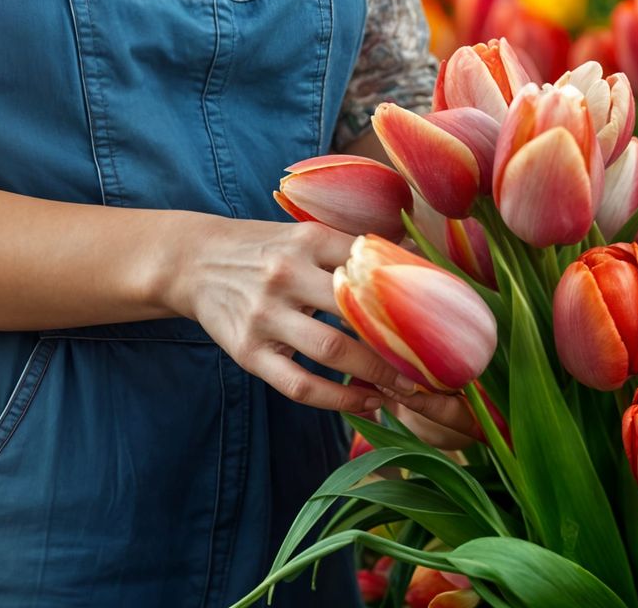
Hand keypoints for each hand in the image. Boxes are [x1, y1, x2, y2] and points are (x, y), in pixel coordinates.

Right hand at [160, 213, 419, 415]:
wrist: (194, 260)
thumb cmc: (264, 249)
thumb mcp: (301, 233)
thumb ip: (350, 246)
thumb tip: (415, 258)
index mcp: (307, 240)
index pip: (369, 265)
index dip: (409, 294)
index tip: (443, 319)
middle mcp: (286, 274)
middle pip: (355, 313)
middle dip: (401, 344)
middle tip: (439, 368)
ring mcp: (264, 315)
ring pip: (331, 352)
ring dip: (377, 376)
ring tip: (411, 392)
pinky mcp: (248, 351)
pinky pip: (298, 385)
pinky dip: (338, 400)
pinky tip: (367, 403)